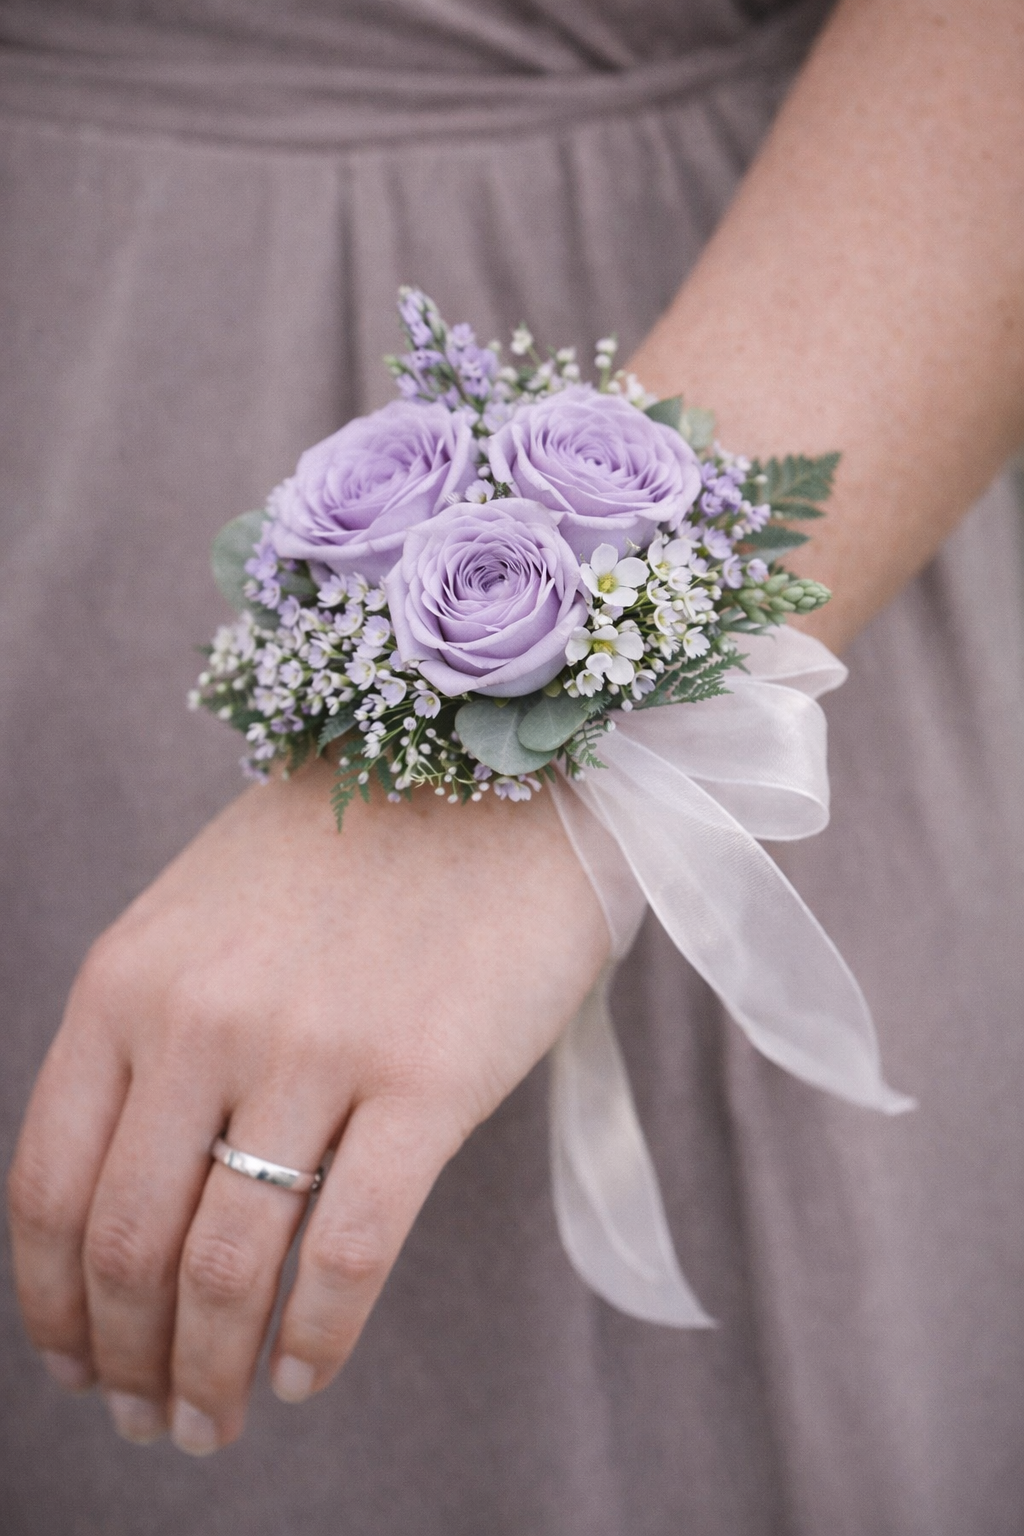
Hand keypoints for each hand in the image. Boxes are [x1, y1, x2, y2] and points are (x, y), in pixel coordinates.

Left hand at [7, 761, 608, 1452]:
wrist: (495, 770)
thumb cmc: (351, 850)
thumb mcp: (204, 919)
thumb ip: (150, 1036)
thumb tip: (123, 1197)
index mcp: (129, 980)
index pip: (47, 1183)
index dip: (47, 1302)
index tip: (72, 1363)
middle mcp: (204, 1018)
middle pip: (128, 1244)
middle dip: (126, 1362)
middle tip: (150, 1421)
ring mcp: (315, 1046)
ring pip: (228, 1267)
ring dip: (209, 1375)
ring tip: (216, 1422)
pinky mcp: (428, 1075)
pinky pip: (349, 1249)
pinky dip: (318, 1338)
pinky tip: (308, 1376)